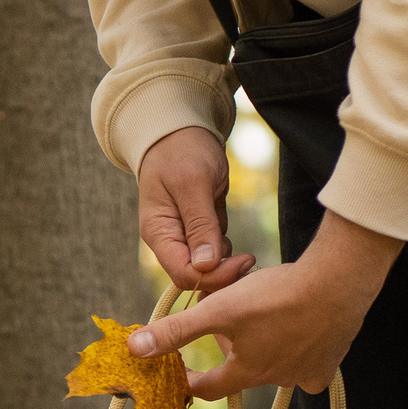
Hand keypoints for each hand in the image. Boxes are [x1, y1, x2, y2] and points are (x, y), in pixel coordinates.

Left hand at [126, 211, 402, 399]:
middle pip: (241, 369)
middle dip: (229, 346)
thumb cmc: (277, 296)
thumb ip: (177, 330)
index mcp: (247, 372)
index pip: (207, 387)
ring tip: (262, 314)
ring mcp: (307, 373)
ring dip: (262, 343)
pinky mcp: (331, 361)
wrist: (339, 281)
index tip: (179, 369)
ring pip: (274, 363)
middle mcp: (277, 380)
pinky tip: (297, 328)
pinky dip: (298, 348)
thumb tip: (136, 349)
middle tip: (228, 316)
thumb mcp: (219, 309)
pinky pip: (307, 362)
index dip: (188, 379)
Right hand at [138, 127, 255, 294]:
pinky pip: (212, 255)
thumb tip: (206, 266)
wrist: (180, 131)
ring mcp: (182, 237)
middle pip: (193, 277)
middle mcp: (167, 240)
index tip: (242, 260)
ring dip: (225, 266)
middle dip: (221, 274)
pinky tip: (233, 243)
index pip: (182, 273)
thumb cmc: (182, 151)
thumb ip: (200, 225)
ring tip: (242, 251)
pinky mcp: (197, 232)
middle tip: (249, 259)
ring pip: (204, 269)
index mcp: (158, 232)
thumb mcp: (193, 184)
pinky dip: (225, 254)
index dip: (213, 276)